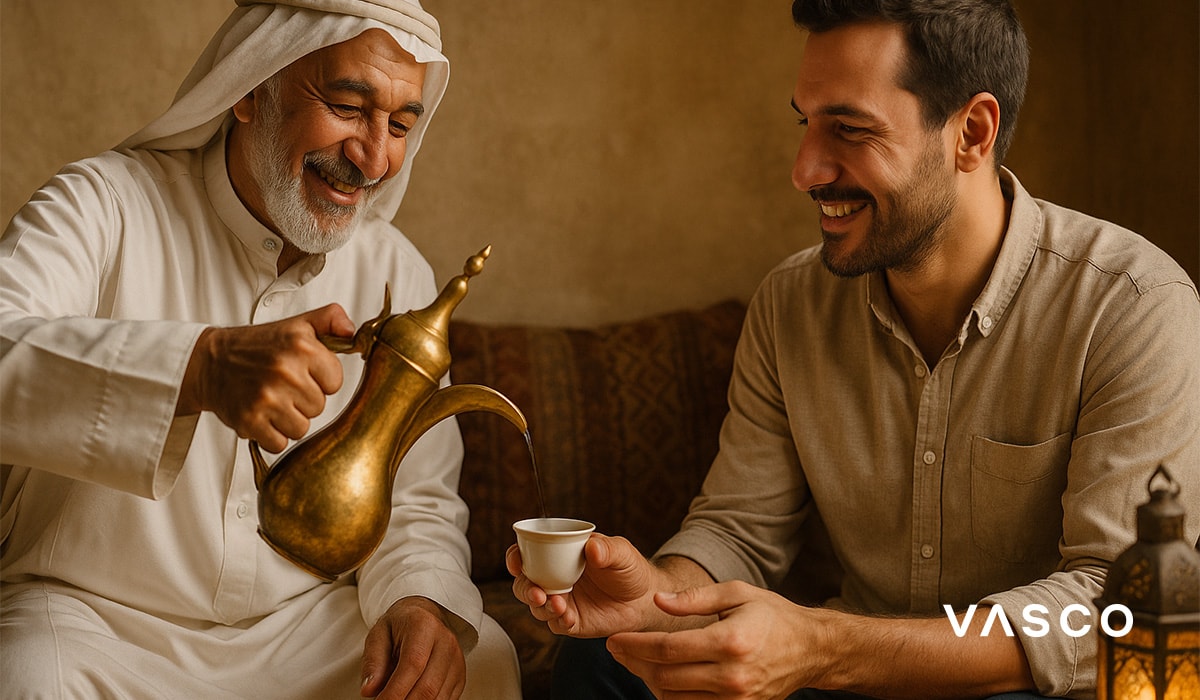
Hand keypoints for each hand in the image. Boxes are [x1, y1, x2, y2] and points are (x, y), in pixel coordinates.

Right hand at [177, 304, 355, 451]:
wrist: (210, 362)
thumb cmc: (258, 346)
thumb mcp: (297, 324)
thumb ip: (331, 319)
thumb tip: (352, 333)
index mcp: (301, 346)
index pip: (336, 381)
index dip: (321, 380)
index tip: (304, 373)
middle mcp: (285, 371)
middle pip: (319, 406)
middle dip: (304, 399)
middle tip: (283, 386)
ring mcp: (267, 398)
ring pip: (302, 427)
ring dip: (289, 419)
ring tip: (273, 400)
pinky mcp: (250, 421)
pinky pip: (280, 443)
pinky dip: (271, 434)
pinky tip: (262, 415)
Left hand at [359, 597, 465, 698]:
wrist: (424, 618)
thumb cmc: (398, 628)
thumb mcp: (378, 636)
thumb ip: (373, 662)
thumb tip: (369, 690)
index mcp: (424, 625)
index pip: (413, 665)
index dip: (395, 691)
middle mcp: (446, 641)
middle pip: (428, 686)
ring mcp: (457, 659)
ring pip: (438, 698)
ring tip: (397, 697)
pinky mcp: (461, 675)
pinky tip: (411, 697)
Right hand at [507, 533, 659, 637]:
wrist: (645, 599)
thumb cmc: (629, 568)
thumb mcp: (622, 553)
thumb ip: (608, 549)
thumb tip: (592, 548)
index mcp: (559, 555)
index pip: (528, 555)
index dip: (515, 557)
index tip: (516, 562)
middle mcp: (554, 579)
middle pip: (525, 584)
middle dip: (525, 589)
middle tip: (538, 593)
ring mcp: (561, 601)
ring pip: (537, 606)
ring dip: (542, 607)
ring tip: (559, 605)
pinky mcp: (570, 622)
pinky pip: (556, 624)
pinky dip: (559, 621)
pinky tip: (569, 618)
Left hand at [606, 581, 818, 699]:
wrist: (810, 650)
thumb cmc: (773, 616)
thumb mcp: (737, 593)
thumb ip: (695, 597)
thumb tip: (658, 601)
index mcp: (731, 642)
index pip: (668, 648)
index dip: (636, 645)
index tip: (614, 639)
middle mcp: (732, 676)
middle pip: (666, 676)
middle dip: (635, 662)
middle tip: (617, 649)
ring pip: (675, 698)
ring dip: (650, 680)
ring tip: (637, 661)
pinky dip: (672, 695)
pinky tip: (662, 677)